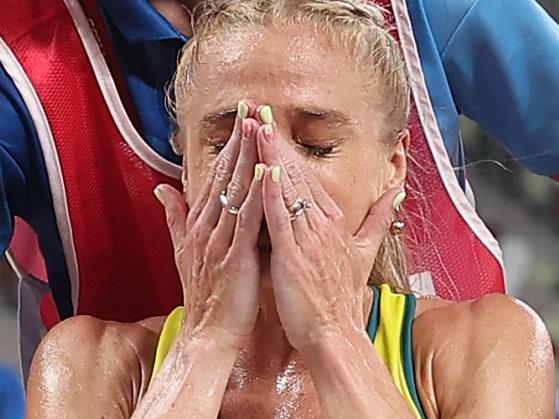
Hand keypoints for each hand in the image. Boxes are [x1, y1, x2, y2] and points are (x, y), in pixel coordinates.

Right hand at [155, 102, 263, 349]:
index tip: (240, 117)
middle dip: (238, 138)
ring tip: (257, 124)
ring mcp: (220, 239)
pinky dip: (255, 193)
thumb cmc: (206, 294)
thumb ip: (174, 217)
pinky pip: (246, 219)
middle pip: (224, 174)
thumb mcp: (184, 251)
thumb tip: (161, 189)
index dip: (229, 145)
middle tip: (249, 105)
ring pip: (235, 189)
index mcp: (200, 222)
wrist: (208, 333)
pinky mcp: (235, 256)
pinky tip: (265, 169)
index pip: (216, 175)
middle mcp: (207, 225)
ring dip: (247, 155)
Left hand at [256, 120, 401, 350]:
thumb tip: (398, 192)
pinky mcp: (295, 254)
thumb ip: (379, 219)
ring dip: (271, 155)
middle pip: (297, 173)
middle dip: (276, 139)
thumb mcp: (365, 252)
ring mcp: (310, 237)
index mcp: (334, 220)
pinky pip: (281, 217)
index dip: (289, 148)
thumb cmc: (340, 295)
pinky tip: (263, 168)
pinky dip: (272, 192)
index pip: (308, 176)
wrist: (335, 333)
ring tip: (257, 124)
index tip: (272, 123)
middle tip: (258, 107)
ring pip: (288, 188)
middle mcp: (323, 222)